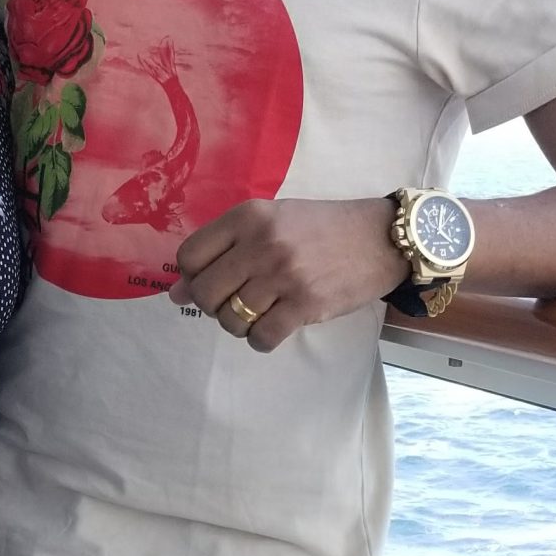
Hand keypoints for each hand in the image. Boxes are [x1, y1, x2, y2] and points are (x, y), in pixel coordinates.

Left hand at [169, 198, 408, 351]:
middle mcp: (261, 243)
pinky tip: (273, 326)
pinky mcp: (305, 304)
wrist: (381, 237)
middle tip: (233, 302)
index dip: (192, 276)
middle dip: (212, 305)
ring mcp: (283, 275)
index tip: (211, 280)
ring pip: (230, 319)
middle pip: (205, 292)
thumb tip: (175, 292)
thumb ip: (225, 250)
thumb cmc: (322, 228)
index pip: (190, 256)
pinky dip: (261, 340)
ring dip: (238, 325)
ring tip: (258, 313)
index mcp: (248, 216)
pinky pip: (261, 338)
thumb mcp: (272, 222)